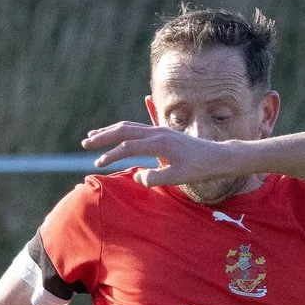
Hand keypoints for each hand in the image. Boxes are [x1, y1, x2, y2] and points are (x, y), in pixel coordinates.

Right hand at [81, 119, 235, 187]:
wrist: (218, 157)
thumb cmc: (199, 169)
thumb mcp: (176, 177)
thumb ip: (153, 177)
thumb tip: (136, 176)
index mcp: (159, 143)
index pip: (127, 147)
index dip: (111, 155)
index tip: (99, 165)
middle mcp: (157, 132)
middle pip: (123, 130)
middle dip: (103, 137)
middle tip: (85, 143)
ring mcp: (160, 130)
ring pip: (130, 127)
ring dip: (111, 131)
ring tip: (94, 136)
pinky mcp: (163, 133)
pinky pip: (139, 126)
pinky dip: (124, 128)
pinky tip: (118, 128)